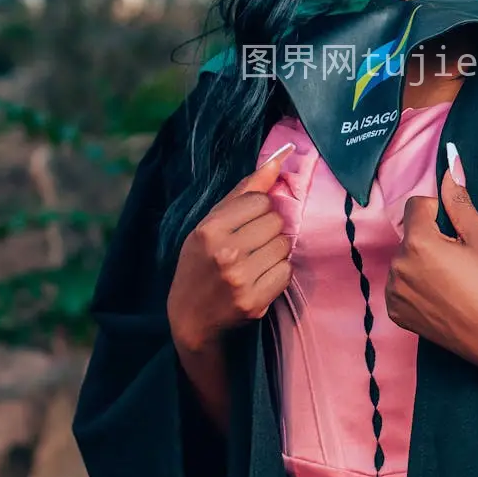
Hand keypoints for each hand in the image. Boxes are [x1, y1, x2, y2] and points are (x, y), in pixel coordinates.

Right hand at [167, 143, 295, 354]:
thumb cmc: (201, 264)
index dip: (258, 210)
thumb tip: (280, 157)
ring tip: (254, 262)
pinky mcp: (254, 302)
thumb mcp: (209, 224)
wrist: (191, 319)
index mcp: (209, 230)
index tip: (245, 224)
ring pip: (284, 245)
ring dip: (275, 251)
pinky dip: (278, 273)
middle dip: (268, 230)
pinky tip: (259, 279)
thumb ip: (244, 191)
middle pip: (276, 222)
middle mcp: (224, 253)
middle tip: (250, 245)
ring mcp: (240, 279)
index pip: (260, 200)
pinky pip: (286, 271)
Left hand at [385, 147, 477, 371]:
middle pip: (410, 235)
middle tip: (458, 263)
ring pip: (404, 260)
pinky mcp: (394, 312)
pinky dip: (414, 287)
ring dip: (420, 263)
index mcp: (417, 242)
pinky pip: (400, 285)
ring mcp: (393, 291)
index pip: (416, 206)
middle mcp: (398, 265)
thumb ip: (459, 201)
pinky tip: (438, 298)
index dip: (438, 214)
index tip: (456, 236)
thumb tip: (450, 163)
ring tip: (449, 283)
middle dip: (430, 240)